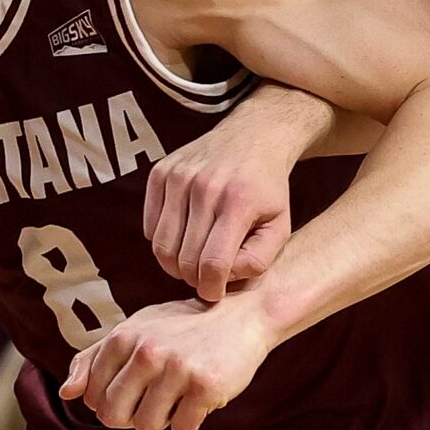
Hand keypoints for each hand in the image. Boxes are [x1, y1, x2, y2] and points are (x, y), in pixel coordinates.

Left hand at [60, 291, 280, 429]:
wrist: (241, 315)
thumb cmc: (182, 326)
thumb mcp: (136, 331)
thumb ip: (94, 359)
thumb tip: (66, 394)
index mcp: (123, 338)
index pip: (94, 397)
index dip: (114, 401)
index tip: (138, 387)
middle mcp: (146, 352)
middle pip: (114, 417)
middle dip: (133, 415)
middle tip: (157, 396)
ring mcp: (176, 369)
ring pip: (147, 426)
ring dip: (163, 418)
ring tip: (179, 393)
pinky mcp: (205, 386)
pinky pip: (182, 428)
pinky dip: (191, 419)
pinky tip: (201, 394)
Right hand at [145, 123, 298, 301]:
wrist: (254, 136)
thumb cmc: (267, 189)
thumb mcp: (280, 226)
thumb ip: (258, 260)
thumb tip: (222, 278)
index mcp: (239, 201)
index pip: (214, 263)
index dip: (211, 288)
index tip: (214, 293)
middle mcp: (205, 186)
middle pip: (184, 258)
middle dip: (193, 278)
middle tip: (205, 277)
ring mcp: (179, 177)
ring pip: (161, 246)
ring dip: (174, 264)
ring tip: (193, 261)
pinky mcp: (160, 172)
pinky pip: (149, 226)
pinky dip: (162, 241)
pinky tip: (183, 237)